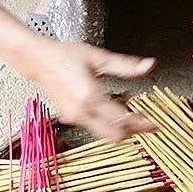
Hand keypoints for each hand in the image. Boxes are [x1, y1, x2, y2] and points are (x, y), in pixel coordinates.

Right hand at [31, 39, 158, 141]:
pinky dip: (107, 120)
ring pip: (105, 133)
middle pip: (114, 136)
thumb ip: (125, 65)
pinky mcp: (71, 118)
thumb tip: (148, 65)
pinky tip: (112, 103)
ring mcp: (75, 117)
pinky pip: (95, 126)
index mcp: (90, 97)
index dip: (141, 125)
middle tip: (145, 119)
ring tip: (129, 106)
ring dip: (120, 124)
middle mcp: (82, 112)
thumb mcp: (99, 57)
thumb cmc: (65, 56)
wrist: (38, 60)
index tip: (154, 124)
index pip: (122, 121)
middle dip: (132, 130)